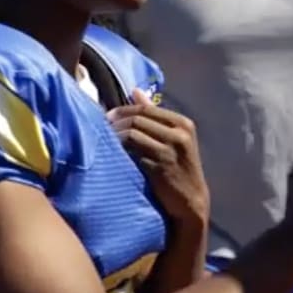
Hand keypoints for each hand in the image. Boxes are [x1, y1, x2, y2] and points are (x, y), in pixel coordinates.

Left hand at [109, 89, 208, 223]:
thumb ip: (155, 116)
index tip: (107, 116)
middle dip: (116, 122)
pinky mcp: (160, 167)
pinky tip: (113, 154)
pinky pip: (133, 152)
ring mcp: (170, 151)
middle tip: (102, 128)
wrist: (190, 201)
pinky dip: (121, 151)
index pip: (147, 108)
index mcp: (183, 123)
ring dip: (115, 136)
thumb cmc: (179, 169)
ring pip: (133, 133)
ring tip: (105, 141)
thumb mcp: (174, 139)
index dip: (123, 110)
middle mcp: (179, 134)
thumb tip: (135, 91)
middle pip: (138, 119)